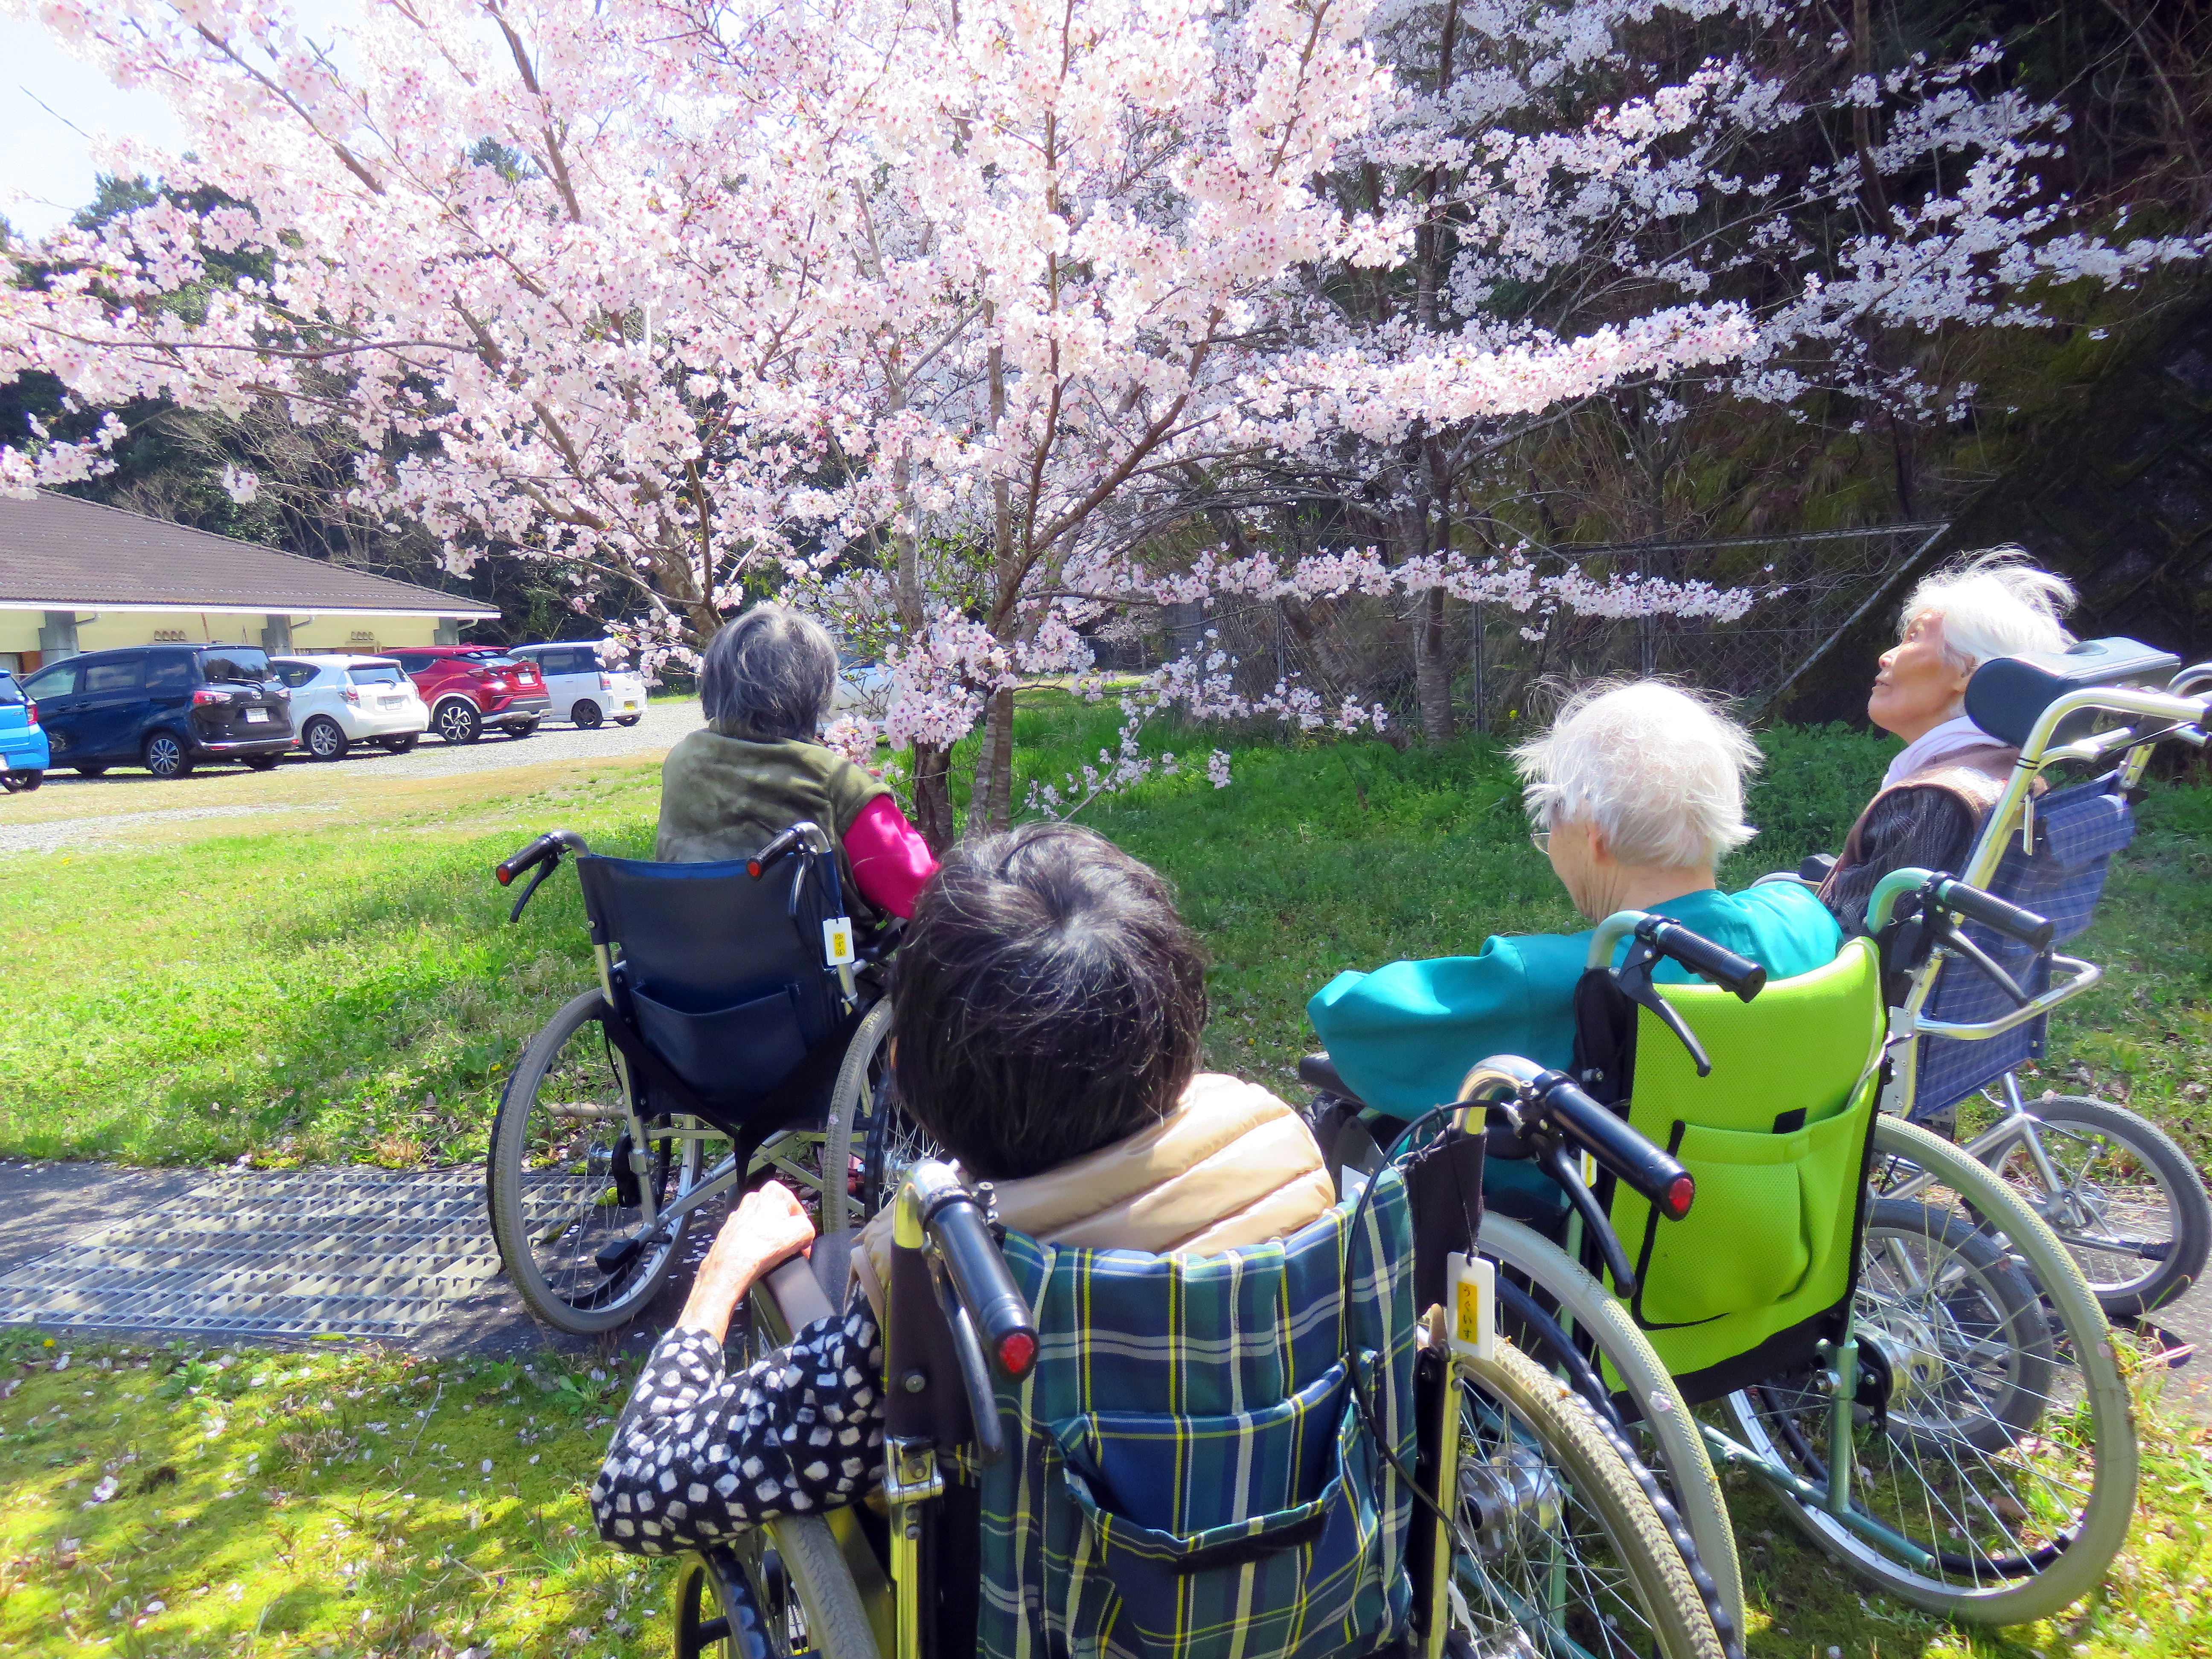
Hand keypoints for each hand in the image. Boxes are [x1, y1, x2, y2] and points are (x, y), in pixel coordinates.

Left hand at [678, 1181, 816, 1343]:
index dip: (803, 1229)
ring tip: (772, 1255)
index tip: (802, 1243)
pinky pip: (750, 1237)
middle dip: (786, 1232)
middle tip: (789, 1248)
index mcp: (773, 1192)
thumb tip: (805, 1235)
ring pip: (764, 1227)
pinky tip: (758, 1257)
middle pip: (780, 1217)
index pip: (797, 1209)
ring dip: (771, 1239)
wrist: (731, 1266)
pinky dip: (756, 1246)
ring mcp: (740, 1214)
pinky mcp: (731, 1229)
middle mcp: (754, 1198)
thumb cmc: (761, 1247)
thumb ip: (809, 1228)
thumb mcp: (803, 1233)